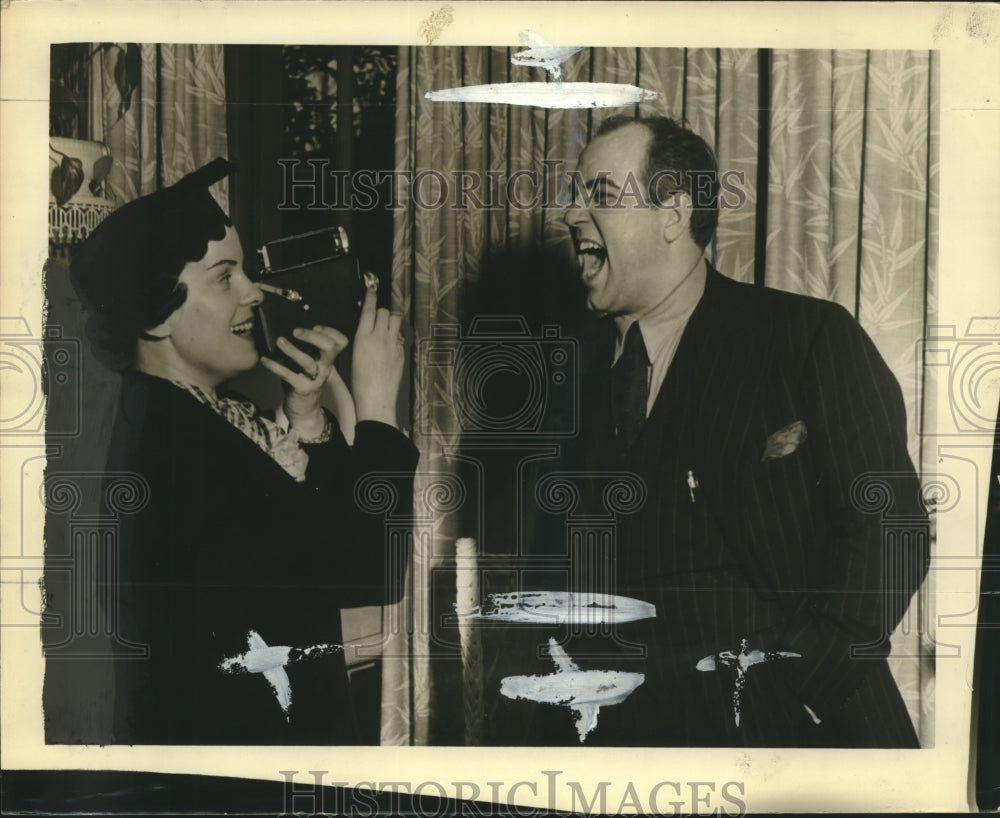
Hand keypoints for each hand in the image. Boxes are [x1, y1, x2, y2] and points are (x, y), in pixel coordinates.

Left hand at [260, 325, 348, 437]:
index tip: (315, 326)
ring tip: (279, 341)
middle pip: (329, 348)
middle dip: (313, 336)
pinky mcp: (301, 389)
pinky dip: (275, 366)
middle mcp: (324, 368)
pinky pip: (288, 375)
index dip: (331, 331)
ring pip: (308, 362)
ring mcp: (314, 379)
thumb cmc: (302, 382)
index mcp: (327, 360)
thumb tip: (285, 329)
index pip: (341, 342)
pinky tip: (264, 360)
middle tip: (296, 331)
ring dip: (292, 350)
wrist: (303, 410)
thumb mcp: (308, 364)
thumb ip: (304, 349)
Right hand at [351, 281, 403, 426]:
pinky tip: (390, 344)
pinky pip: (400, 336)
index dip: (371, 296)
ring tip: (387, 326)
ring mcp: (393, 344)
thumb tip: (365, 331)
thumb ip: (360, 340)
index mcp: (362, 337)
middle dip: (382, 312)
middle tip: (378, 317)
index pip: (369, 309)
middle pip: (385, 312)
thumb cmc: (359, 384)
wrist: (375, 400)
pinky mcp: (401, 353)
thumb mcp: (352, 358)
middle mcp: (379, 337)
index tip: (372, 288)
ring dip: (392, 319)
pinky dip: (396, 335)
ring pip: (396, 320)